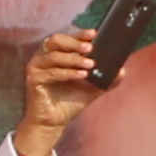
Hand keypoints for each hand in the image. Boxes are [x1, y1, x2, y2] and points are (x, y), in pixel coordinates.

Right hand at [15, 29, 103, 155]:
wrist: (54, 121)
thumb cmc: (70, 101)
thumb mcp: (92, 89)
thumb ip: (106, 80)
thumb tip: (122, 71)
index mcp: (56, 54)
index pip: (67, 39)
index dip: (79, 35)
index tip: (94, 34)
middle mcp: (44, 57)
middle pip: (56, 41)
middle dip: (74, 43)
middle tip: (91, 48)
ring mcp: (36, 67)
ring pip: (53, 56)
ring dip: (73, 59)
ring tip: (90, 64)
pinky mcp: (33, 79)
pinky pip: (51, 73)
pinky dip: (67, 73)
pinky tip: (81, 75)